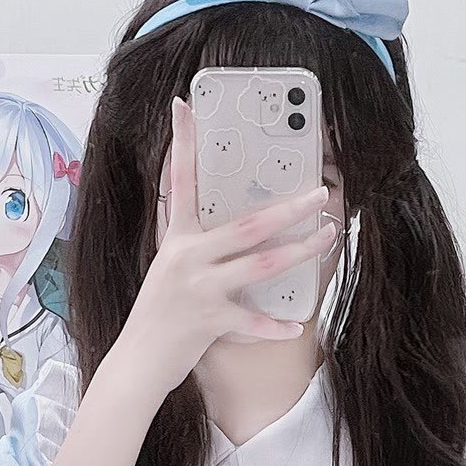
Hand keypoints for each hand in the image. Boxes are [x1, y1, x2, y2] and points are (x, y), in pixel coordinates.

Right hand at [112, 94, 334, 405]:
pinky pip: (252, 322)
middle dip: (287, 207)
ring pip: (260, 265)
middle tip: (318, 194)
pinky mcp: (209, 322)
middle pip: (246, 225)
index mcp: (177, 239)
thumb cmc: (159, 313)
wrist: (139, 360)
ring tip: (326, 238)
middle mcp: (187, 258)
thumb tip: (215, 219)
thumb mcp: (169, 267)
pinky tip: (296, 324)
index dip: (182, 142)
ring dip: (298, 252)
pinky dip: (275, 325)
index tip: (184, 106)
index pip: (179, 181)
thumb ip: (191, 241)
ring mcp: (199, 289)